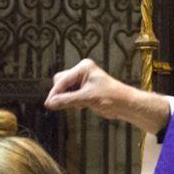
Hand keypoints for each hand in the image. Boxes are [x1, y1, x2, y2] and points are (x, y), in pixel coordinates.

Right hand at [45, 59, 171, 133]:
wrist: (124, 104)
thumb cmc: (111, 97)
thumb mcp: (87, 98)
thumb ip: (67, 100)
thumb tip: (51, 103)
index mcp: (83, 68)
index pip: (63, 79)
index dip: (55, 92)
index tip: (49, 103)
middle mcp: (82, 71)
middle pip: (61, 82)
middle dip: (61, 94)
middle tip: (62, 105)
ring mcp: (83, 80)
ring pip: (65, 89)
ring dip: (67, 98)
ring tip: (79, 104)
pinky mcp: (84, 90)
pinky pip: (71, 94)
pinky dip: (72, 101)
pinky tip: (81, 105)